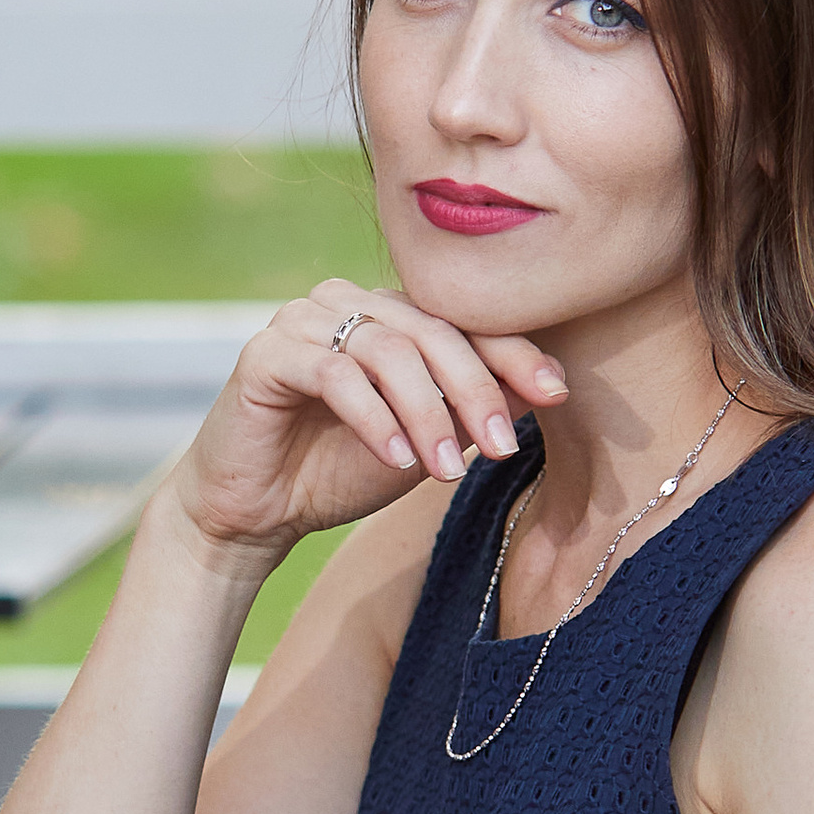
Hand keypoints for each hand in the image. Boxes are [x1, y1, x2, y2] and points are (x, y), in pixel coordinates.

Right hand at [171, 280, 565, 558]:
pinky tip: (396, 459)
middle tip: (500, 447)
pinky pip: (334, 374)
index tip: (555, 394)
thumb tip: (549, 386)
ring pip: (386, 350)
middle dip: (474, 390)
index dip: (513, 354)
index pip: (463, 321)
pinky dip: (373, 418)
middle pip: (431, 330)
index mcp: (391, 314)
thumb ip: (471, 408)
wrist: (257, 511)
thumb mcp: (426, 441)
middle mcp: (347, 302)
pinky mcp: (265, 353)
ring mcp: (303, 320)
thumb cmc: (341, 470)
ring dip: (425, 412)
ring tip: (444, 469)